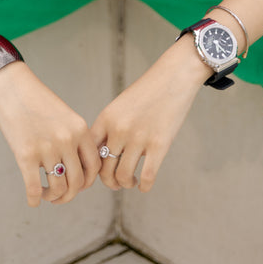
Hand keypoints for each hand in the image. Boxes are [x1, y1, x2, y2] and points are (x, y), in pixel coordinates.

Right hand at [0, 62, 101, 206]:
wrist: (12, 85)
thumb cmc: (37, 101)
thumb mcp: (65, 116)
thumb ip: (74, 139)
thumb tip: (76, 170)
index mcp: (80, 129)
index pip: (94, 167)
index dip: (87, 182)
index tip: (76, 185)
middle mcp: (67, 140)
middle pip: (77, 182)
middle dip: (69, 195)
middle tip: (60, 196)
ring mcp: (46, 148)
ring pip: (58, 188)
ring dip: (53, 198)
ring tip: (46, 194)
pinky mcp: (25, 154)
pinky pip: (34, 188)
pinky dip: (34, 199)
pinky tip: (33, 200)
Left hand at [91, 38, 207, 192]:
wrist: (173, 77)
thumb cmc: (147, 92)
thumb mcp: (120, 106)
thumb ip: (110, 127)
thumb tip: (103, 156)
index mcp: (106, 118)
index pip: (89, 152)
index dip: (91, 168)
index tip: (98, 173)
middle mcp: (119, 129)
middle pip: (104, 170)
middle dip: (109, 181)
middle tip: (116, 182)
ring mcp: (139, 138)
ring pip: (123, 177)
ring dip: (126, 184)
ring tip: (131, 181)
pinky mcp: (159, 145)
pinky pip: (147, 177)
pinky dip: (144, 186)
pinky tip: (144, 184)